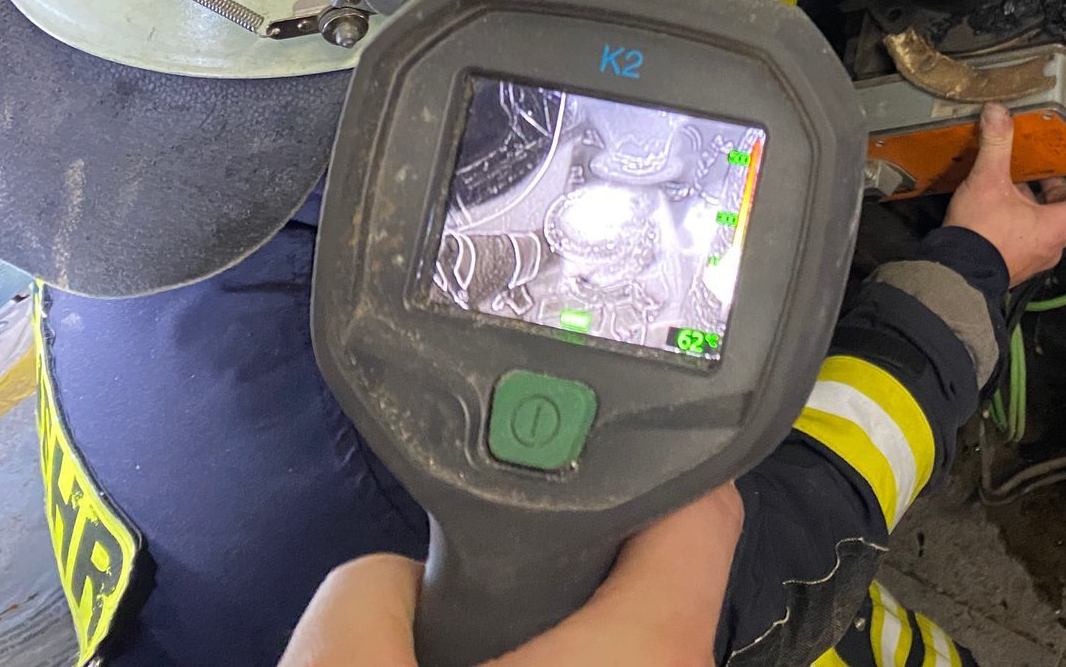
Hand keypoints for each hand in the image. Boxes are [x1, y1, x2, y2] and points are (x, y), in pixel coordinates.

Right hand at [278, 484, 743, 666]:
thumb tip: (388, 586)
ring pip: (602, 650)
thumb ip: (363, 604)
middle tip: (462, 568)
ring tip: (442, 643)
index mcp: (651, 650)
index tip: (571, 421)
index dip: (646, 448)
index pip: (702, 500)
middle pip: (637, 576)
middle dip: (548, 565)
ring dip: (532, 639)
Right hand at [944, 102, 1065, 285]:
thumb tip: (998, 113)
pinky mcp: (1015, 262)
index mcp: (1056, 226)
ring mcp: (1034, 256)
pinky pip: (1027, 235)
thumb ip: (996, 145)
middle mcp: (1051, 244)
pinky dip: (1020, 217)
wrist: (956, 274)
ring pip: (1044, 223)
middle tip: (1045, 165)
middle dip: (1055, 186)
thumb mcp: (988, 181)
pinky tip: (998, 203)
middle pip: (1064, 210)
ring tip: (1014, 181)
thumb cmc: (980, 235)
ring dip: (1034, 202)